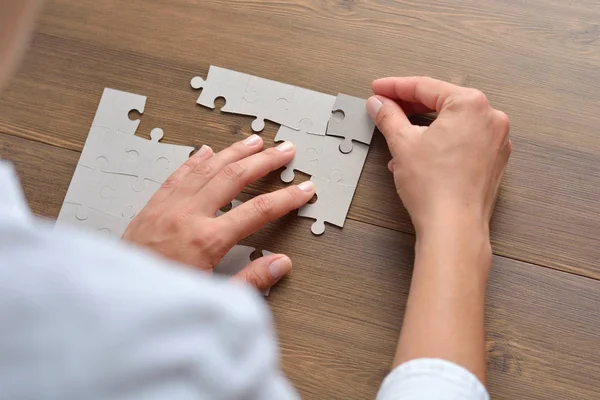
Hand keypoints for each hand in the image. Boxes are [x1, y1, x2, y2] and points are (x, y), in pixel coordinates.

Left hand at [122, 135, 314, 291]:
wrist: (112, 301)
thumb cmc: (161, 300)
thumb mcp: (212, 299)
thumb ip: (250, 282)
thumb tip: (280, 264)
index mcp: (207, 241)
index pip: (258, 212)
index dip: (286, 198)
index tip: (304, 189)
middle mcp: (188, 216)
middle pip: (235, 178)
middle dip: (265, 162)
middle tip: (285, 151)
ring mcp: (168, 207)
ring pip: (207, 169)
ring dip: (234, 152)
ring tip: (255, 142)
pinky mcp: (151, 207)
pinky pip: (177, 175)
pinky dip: (194, 161)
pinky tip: (206, 151)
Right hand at [366, 77, 510, 237]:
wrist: (453, 226)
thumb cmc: (436, 189)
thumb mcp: (402, 144)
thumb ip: (388, 116)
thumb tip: (380, 104)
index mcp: (471, 105)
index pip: (425, 87)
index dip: (395, 87)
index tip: (380, 90)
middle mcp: (490, 118)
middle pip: (441, 102)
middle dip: (409, 106)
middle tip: (386, 108)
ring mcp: (495, 140)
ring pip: (452, 122)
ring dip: (423, 126)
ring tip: (398, 134)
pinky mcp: (493, 160)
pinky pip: (462, 140)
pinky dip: (440, 141)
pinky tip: (419, 152)